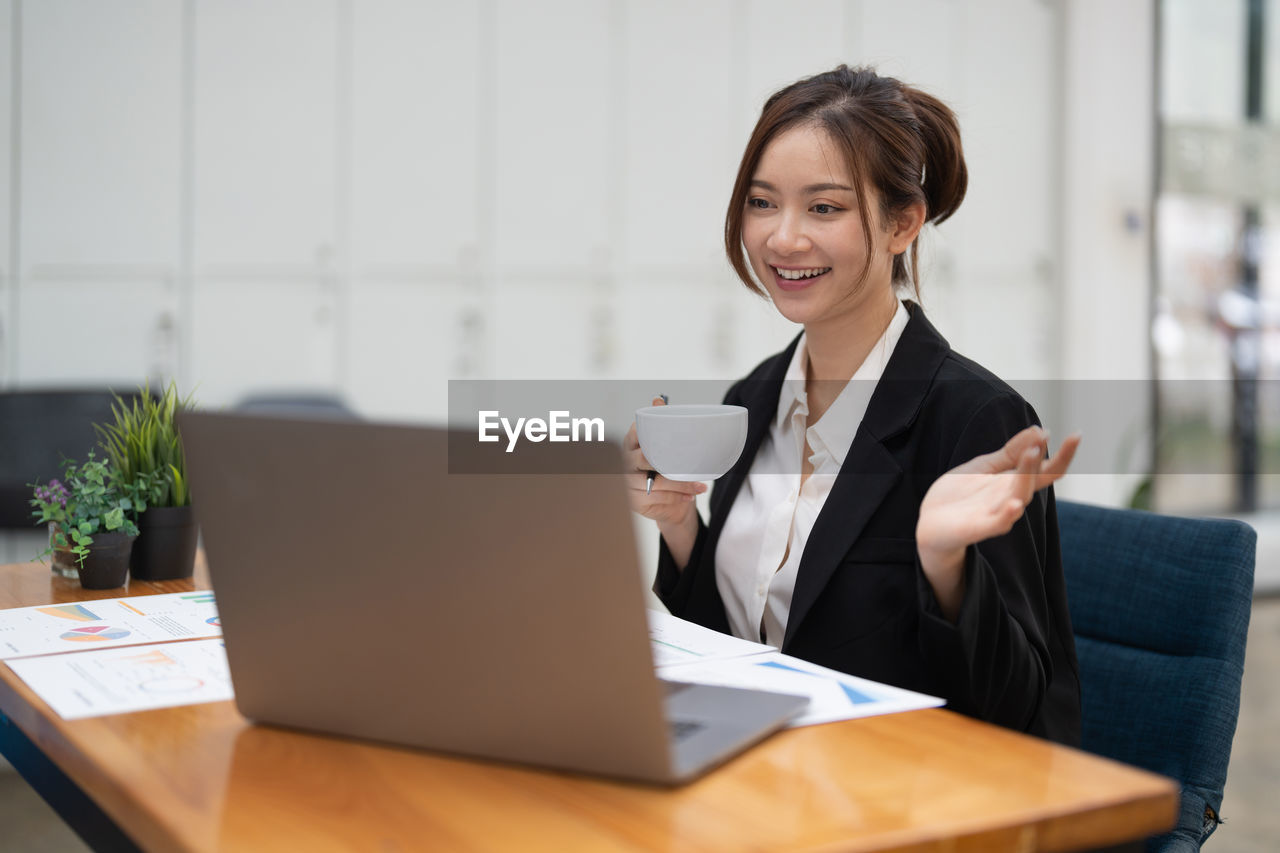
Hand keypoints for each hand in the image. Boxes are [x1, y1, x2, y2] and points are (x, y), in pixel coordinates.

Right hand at [624, 397, 704, 566]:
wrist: (669, 505)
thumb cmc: (664, 471)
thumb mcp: (664, 448)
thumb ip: (661, 426)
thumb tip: (657, 400)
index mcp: (630, 445)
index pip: (635, 434)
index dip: (649, 434)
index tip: (664, 436)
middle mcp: (625, 463)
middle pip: (644, 460)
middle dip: (667, 463)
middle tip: (685, 465)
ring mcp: (628, 484)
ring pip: (656, 482)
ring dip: (681, 484)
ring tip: (699, 485)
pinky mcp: (634, 502)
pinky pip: (659, 497)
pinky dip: (677, 497)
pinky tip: (689, 496)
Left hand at [916, 426, 1080, 620]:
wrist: (931, 522)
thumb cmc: (961, 495)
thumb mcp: (985, 467)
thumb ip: (1011, 452)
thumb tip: (1039, 430)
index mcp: (1013, 483)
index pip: (1046, 470)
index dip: (1064, 455)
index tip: (1077, 434)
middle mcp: (1010, 499)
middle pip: (1033, 481)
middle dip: (1039, 460)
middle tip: (1044, 438)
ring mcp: (995, 514)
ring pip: (1018, 497)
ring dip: (1026, 476)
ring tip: (1031, 454)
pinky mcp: (978, 528)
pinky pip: (997, 523)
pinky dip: (1007, 515)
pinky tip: (1015, 505)